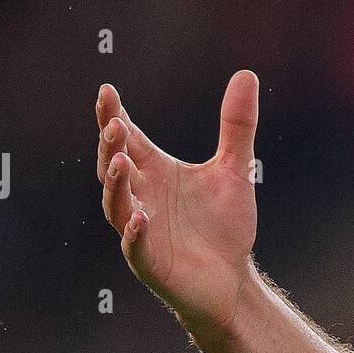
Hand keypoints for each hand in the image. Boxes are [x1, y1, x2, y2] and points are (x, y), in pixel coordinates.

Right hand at [96, 71, 260, 345]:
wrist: (232, 279)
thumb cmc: (224, 225)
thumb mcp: (236, 168)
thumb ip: (238, 125)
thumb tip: (246, 73)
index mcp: (156, 173)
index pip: (129, 140)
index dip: (114, 117)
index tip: (107, 91)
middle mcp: (142, 198)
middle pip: (115, 167)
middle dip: (111, 146)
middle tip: (115, 124)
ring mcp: (142, 231)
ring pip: (117, 205)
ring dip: (116, 184)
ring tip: (120, 160)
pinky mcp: (151, 262)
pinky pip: (135, 246)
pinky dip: (135, 232)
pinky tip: (141, 217)